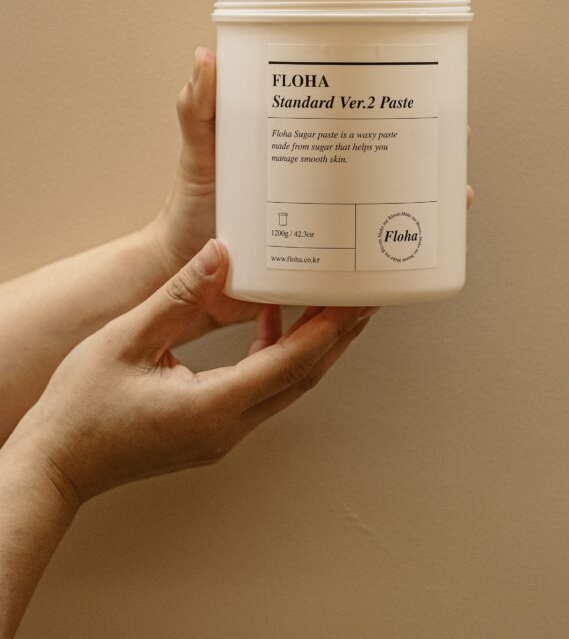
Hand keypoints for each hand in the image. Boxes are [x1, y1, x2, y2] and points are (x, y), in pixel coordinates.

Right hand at [12, 240, 376, 507]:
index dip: (327, 330)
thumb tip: (221, 255)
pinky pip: (261, 388)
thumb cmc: (82, 409)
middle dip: (336, 335)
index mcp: (212, 408)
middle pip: (301, 377)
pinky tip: (268, 321)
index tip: (353, 300)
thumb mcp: (126, 340)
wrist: (56, 463)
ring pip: (286, 384)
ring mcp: (222, 433)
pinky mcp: (212, 429)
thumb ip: (178, 296)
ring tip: (330, 302)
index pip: (289, 364)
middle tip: (362, 295)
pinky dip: (275, 353)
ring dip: (311, 345)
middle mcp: (227, 427)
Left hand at [148, 47, 474, 275]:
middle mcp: (323, 184)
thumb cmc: (191, 210)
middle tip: (455, 142)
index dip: (393, 102)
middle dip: (427, 152)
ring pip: (391, 209)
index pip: (354, 118)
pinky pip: (370, 260)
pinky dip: (398, 259)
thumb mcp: (199, 154)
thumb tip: (206, 57)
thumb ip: (198, 111)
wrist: (183, 277)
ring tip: (455, 198)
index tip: (429, 87)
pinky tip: (416, 260)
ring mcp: (329, 224)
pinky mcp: (326, 264)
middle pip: (387, 161)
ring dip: (427, 204)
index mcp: (300, 148)